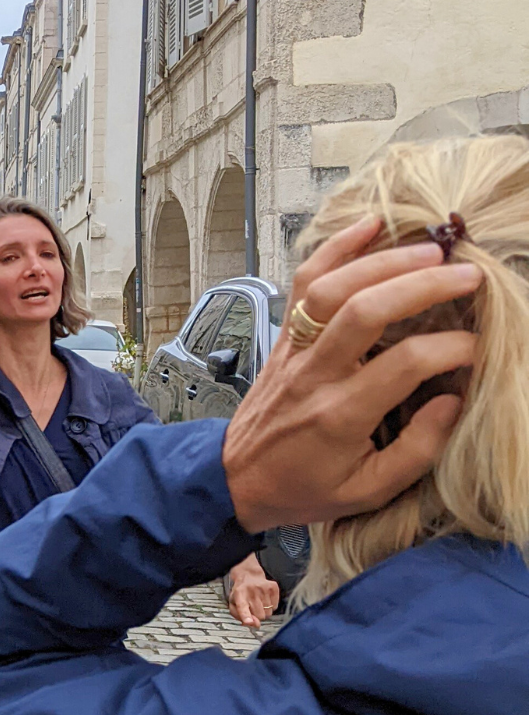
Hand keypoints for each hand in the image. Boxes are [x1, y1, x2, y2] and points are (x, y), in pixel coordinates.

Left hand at [223, 216, 481, 534]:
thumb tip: (454, 399)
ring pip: (329, 289)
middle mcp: (313, 374)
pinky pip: (301, 283)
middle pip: (363, 311)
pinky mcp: (283, 337)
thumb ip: (418, 450)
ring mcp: (294, 349)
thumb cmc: (305, 487)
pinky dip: (333, 248)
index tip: (479, 349)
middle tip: (469, 275)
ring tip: (431, 248)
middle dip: (420, 286)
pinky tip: (368, 224)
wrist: (235, 478)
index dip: (450, 349)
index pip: (404, 365)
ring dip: (380, 260)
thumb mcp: (367, 490)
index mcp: (340, 414)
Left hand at [226, 554, 279, 629]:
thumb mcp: (233, 604)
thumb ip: (240, 616)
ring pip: (269, 613)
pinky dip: (271, 606)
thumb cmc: (241, 593)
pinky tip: (265, 598)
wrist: (249, 575)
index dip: (246, 616)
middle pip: (260, 616)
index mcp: (239, 594)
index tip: (249, 622)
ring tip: (258, 602)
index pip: (242, 607)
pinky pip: (275, 607)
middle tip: (253, 607)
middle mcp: (251, 590)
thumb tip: (254, 624)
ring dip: (264, 611)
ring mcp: (263, 588)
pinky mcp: (273, 587)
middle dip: (257, 615)